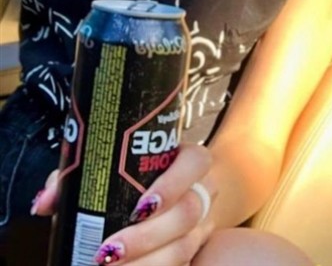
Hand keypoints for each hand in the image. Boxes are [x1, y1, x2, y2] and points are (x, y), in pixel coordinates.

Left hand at [33, 144, 216, 264]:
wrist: (176, 193)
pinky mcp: (194, 250)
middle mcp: (202, 191)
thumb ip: (79, 175)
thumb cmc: (139, 175)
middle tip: (110, 250)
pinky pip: (181, 264)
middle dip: (147, 236)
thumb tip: (45, 201)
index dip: (173, 184)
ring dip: (148, 262)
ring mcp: (202, 224)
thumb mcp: (114, 166)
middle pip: (188, 213)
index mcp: (190, 160)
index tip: (141, 206)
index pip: (194, 163)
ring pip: (184, 246)